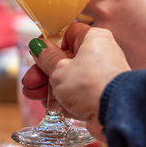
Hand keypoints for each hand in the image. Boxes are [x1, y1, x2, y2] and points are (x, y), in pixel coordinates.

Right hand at [22, 23, 130, 140]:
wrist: (115, 113)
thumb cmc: (90, 84)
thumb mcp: (59, 69)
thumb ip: (46, 57)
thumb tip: (38, 46)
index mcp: (93, 38)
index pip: (67, 33)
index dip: (49, 44)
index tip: (36, 54)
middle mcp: (100, 53)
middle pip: (65, 58)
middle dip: (44, 71)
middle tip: (29, 81)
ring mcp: (102, 74)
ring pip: (70, 77)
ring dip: (49, 86)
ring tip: (33, 95)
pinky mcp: (102, 94)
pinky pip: (79, 92)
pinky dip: (64, 98)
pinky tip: (49, 105)